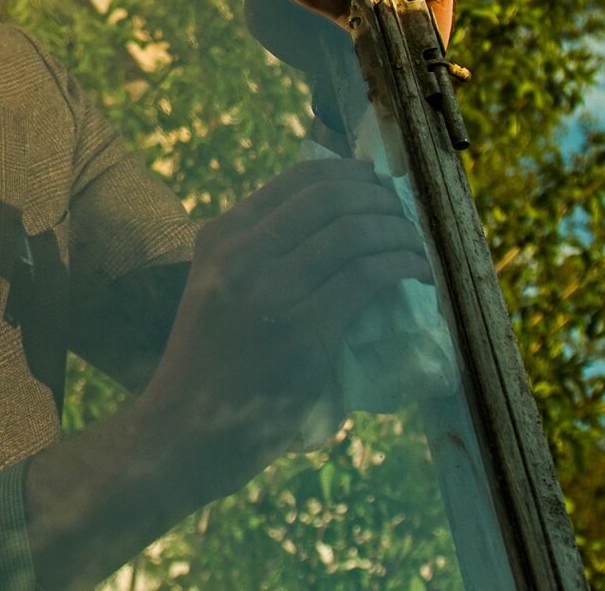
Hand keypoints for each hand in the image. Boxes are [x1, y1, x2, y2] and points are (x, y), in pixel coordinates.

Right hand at [139, 158, 430, 503]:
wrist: (186, 430)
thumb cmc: (214, 361)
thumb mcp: (221, 287)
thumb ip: (262, 254)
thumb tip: (340, 219)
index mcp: (222, 235)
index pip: (301, 177)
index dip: (354, 173)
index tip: (382, 185)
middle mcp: (242, 252)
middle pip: (333, 197)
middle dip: (382, 198)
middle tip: (406, 215)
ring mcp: (270, 290)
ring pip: (355, 232)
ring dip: (400, 232)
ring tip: (417, 246)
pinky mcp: (303, 330)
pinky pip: (368, 275)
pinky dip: (403, 265)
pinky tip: (418, 273)